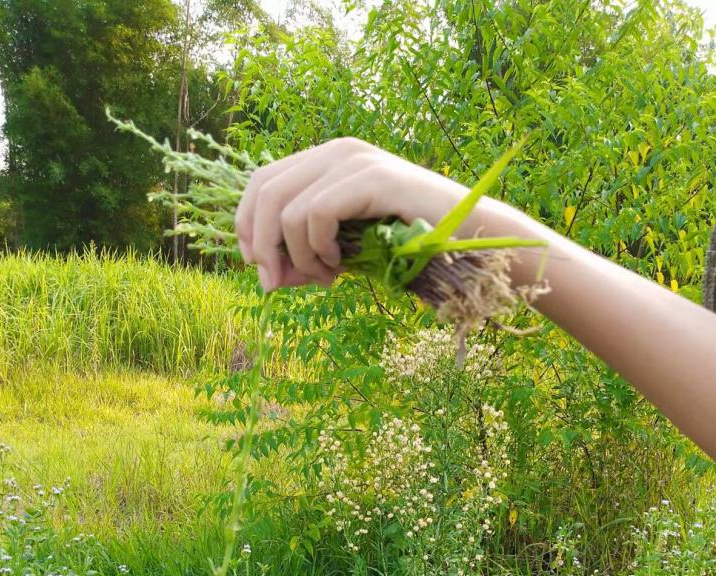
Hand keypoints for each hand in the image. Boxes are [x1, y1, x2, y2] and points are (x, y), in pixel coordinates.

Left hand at [235, 137, 468, 291]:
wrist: (468, 239)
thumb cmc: (410, 246)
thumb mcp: (347, 254)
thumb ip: (306, 260)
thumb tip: (268, 278)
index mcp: (327, 162)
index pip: (262, 182)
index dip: (247, 226)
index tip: (259, 268)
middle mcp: (336, 151)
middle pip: (264, 192)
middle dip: (261, 246)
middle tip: (275, 284)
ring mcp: (354, 160)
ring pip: (286, 208)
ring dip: (299, 256)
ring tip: (326, 276)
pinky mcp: (371, 177)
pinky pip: (316, 213)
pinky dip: (318, 247)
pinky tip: (339, 264)